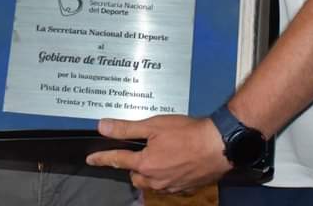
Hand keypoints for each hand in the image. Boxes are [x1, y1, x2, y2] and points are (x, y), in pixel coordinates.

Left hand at [86, 115, 230, 192]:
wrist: (220, 145)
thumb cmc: (190, 134)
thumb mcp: (154, 125)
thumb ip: (126, 128)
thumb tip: (104, 127)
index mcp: (145, 164)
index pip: (117, 160)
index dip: (102, 158)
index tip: (92, 159)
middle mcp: (156, 180)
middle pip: (135, 175)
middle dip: (134, 165)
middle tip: (140, 152)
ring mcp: (172, 186)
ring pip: (152, 182)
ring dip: (151, 171)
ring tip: (160, 155)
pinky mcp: (185, 187)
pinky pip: (169, 184)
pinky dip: (168, 175)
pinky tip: (176, 162)